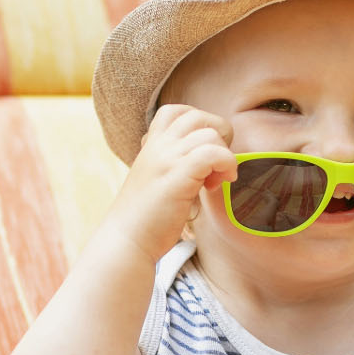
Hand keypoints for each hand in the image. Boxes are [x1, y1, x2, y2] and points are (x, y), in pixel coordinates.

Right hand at [98, 104, 236, 262]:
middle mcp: (158, 146)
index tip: (200, 155)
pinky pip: (214, 153)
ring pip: (210, 133)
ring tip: (215, 182)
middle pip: (198, 116)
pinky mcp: (178, 175)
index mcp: (150, 146)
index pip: (175, 112)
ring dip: (223, 155)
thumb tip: (203, 167)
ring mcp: (167, 159)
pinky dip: (227, 165)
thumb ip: (172, 167)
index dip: (198, 126)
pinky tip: (219, 184)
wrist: (127, 242)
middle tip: (214, 167)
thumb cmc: (144, 221)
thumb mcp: (155, 182)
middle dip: (217, 138)